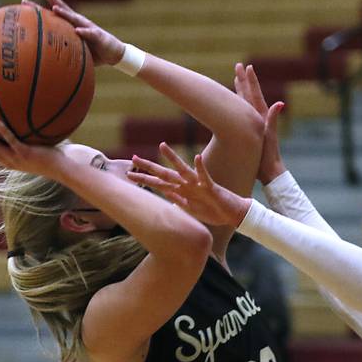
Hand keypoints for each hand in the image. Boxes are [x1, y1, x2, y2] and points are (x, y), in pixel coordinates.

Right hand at [0, 119, 66, 178]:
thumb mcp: (38, 147)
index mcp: (10, 161)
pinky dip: (3, 132)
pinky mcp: (26, 154)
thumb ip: (30, 136)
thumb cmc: (54, 156)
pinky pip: (11, 142)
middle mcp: (10, 161)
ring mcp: (17, 159)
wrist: (65, 169)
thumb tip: (28, 117)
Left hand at [25, 0, 123, 65]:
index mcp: (70, 25)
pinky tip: (77, 30)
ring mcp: (88, 27)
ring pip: (75, 18)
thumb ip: (62, 50)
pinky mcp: (98, 36)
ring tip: (55, 9)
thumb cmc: (93, 51)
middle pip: (62, 8)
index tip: (24, 0)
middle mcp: (78, 22)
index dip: (38, 7)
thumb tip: (44, 60)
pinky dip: (84, 32)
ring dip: (65, 13)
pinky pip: (90, 34)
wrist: (114, 54)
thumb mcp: (75, 50)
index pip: (53, 12)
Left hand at [129, 144, 250, 225]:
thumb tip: (166, 195)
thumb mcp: (191, 209)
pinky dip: (201, 167)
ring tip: (162, 146)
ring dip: (172, 158)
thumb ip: (178, 201)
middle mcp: (187, 185)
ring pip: (182, 169)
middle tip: (133, 159)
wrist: (231, 214)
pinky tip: (197, 157)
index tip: (129, 174)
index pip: (159, 183)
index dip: (144, 178)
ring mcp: (198, 185)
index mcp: (181, 191)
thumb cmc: (213, 212)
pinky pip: (205, 175)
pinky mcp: (210, 187)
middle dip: (148, 167)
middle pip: (164, 174)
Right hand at [232, 63, 286, 184]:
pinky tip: (235, 103)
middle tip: (238, 66)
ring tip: (236, 79)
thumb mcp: (270, 137)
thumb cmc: (269, 157)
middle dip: (243, 81)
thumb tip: (280, 104)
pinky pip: (242, 115)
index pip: (254, 95)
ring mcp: (254, 124)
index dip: (250, 81)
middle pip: (248, 95)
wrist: (270, 172)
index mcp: (261, 118)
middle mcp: (258, 118)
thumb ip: (273, 120)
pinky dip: (239, 106)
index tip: (246, 67)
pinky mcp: (251, 132)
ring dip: (240, 91)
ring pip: (245, 103)